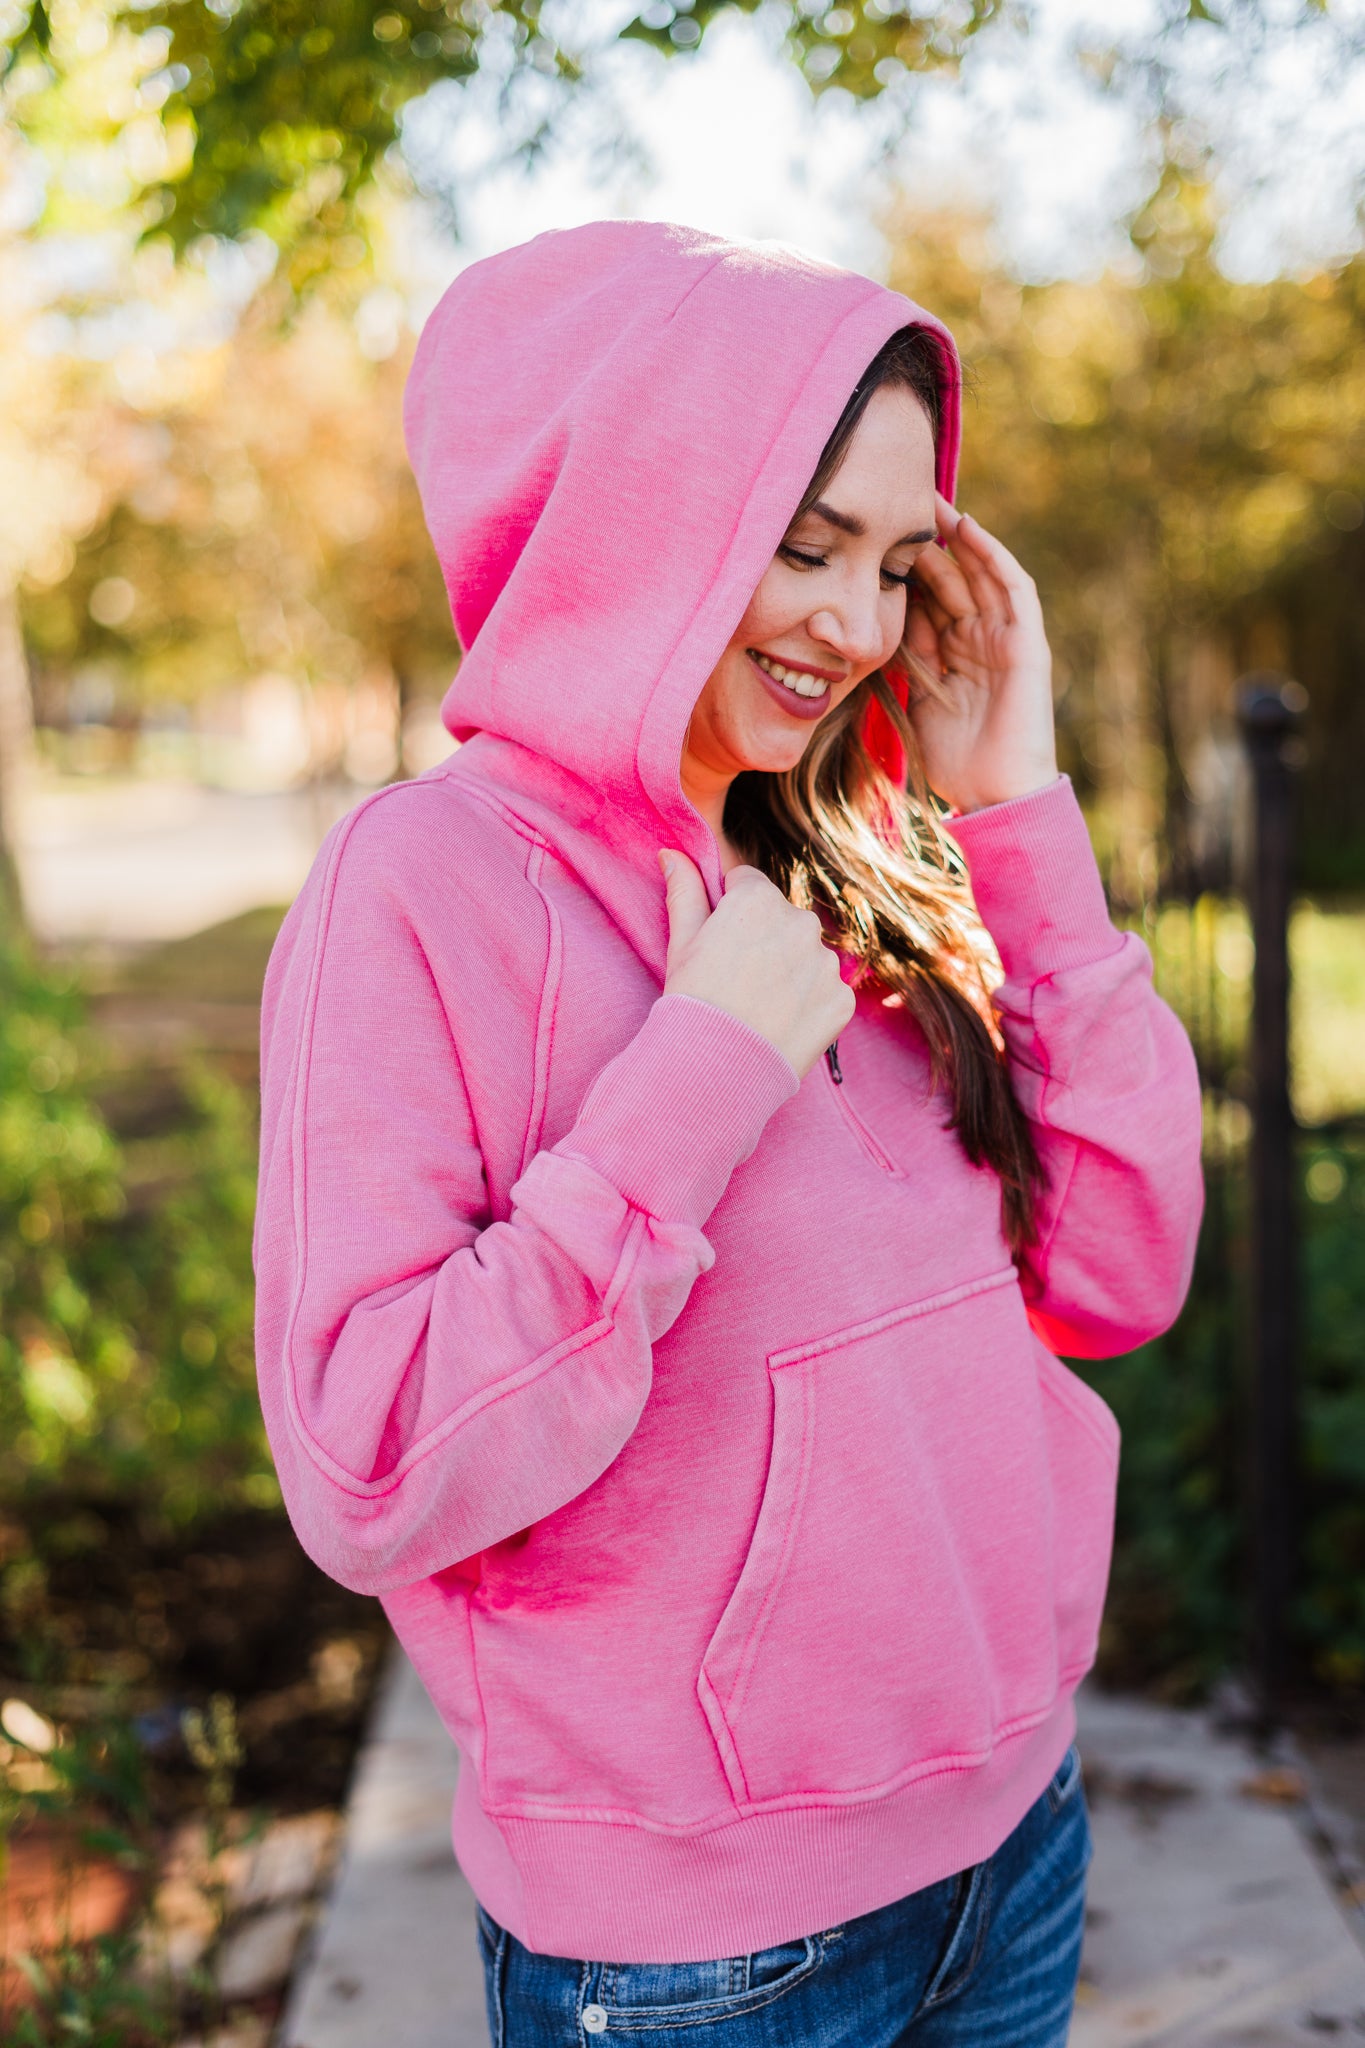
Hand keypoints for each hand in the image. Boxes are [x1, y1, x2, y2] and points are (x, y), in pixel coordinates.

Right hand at [659, 851, 853, 1078]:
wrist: (716, 1069)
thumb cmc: (692, 1000)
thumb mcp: (681, 942)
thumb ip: (683, 890)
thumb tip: (671, 852)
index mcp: (758, 900)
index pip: (748, 885)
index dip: (730, 913)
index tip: (720, 945)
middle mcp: (801, 922)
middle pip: (782, 920)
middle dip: (764, 941)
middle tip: (737, 981)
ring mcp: (827, 962)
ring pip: (806, 956)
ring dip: (789, 973)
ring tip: (759, 1007)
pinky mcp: (842, 999)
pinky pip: (825, 992)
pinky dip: (808, 1005)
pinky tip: (781, 1024)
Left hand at [902, 493, 1058, 813]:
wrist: (996, 796)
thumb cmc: (955, 762)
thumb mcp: (916, 700)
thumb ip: (905, 661)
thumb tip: (880, 622)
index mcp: (951, 655)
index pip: (928, 599)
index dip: (903, 568)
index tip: (873, 538)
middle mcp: (979, 640)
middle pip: (952, 579)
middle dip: (928, 542)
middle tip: (898, 502)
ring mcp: (1005, 640)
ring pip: (981, 575)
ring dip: (959, 537)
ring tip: (932, 501)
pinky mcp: (1028, 644)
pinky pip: (1013, 590)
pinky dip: (993, 558)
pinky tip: (969, 530)